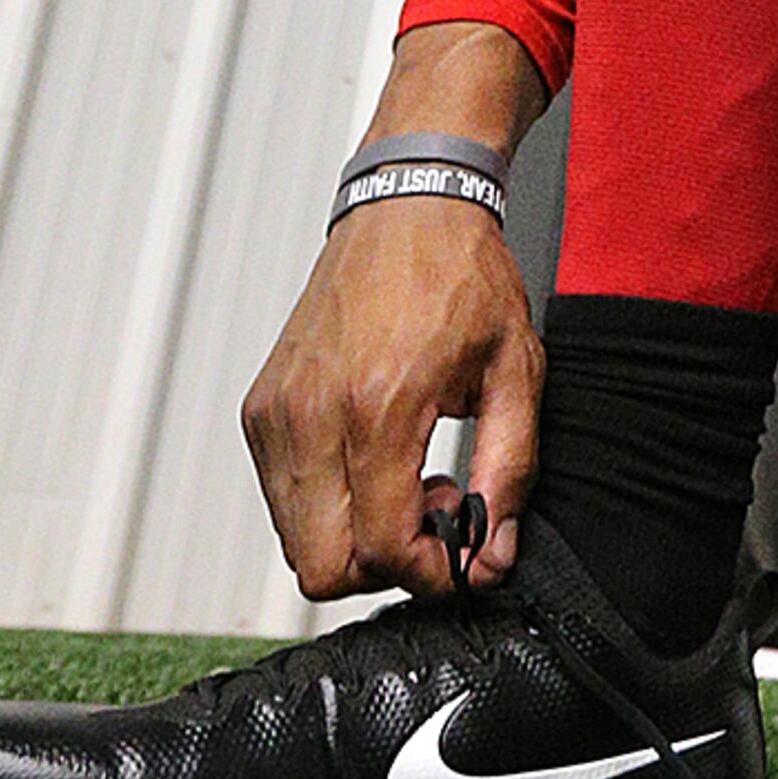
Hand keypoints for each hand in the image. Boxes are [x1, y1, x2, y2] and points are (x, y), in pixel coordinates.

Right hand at [240, 20, 544, 600]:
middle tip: (433, 514)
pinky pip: (281, 497)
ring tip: (408, 479)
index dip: (432, 573)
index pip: (382, 547)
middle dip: (384, 566)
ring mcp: (276, 413)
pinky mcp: (260, 408)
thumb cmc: (462, 275)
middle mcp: (311, 414)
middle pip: (321, 567)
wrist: (408, 205)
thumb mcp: (517, 372)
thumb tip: (493, 555)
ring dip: (354, 537)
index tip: (463, 554)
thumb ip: (509, 472)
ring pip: (295, 542)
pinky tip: (374, 459)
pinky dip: (326, 504)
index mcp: (379, 405)